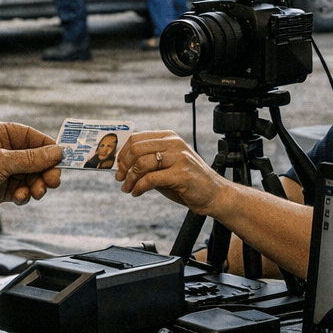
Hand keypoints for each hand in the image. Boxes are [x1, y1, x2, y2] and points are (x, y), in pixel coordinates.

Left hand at [0, 122, 64, 227]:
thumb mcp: (0, 162)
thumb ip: (31, 159)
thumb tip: (57, 152)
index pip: (30, 136)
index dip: (47, 147)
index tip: (62, 158)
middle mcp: (0, 150)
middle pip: (33, 158)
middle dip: (43, 170)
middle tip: (53, 181)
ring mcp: (0, 170)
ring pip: (29, 176)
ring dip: (35, 185)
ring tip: (36, 193)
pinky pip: (20, 189)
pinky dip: (24, 195)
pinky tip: (20, 199)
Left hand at [115, 130, 229, 214]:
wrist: (214, 194)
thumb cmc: (188, 181)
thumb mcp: (166, 166)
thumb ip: (148, 162)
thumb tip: (122, 165)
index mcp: (169, 137)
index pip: (137, 138)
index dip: (122, 153)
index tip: (118, 167)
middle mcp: (174, 144)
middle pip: (137, 148)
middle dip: (124, 165)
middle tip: (121, 179)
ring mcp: (179, 158)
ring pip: (142, 163)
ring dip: (130, 179)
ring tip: (128, 188)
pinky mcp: (182, 175)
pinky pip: (151, 179)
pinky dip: (139, 187)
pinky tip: (137, 193)